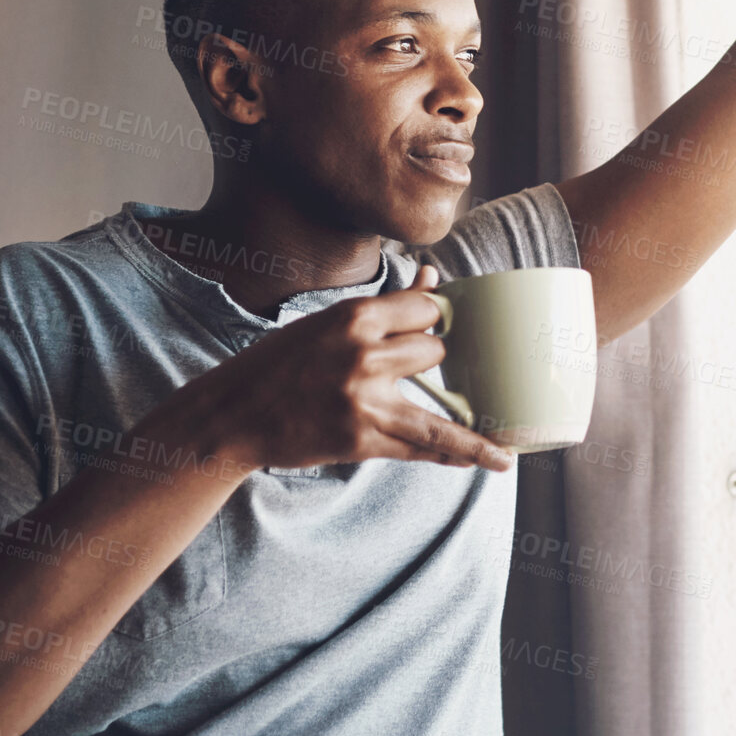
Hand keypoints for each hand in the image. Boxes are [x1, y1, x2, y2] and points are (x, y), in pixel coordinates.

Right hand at [165, 263, 515, 472]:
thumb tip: (433, 276)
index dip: (438, 318)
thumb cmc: (278, 364)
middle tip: (425, 370)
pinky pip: (420, 447)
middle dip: (436, 361)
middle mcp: (362, 355)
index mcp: (353, 317)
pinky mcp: (360, 439)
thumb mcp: (325, 323)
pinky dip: (454, 455)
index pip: (426, 308)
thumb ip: (384, 308)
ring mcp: (363, 401)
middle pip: (435, 352)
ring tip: (503, 450)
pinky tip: (484, 460)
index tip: (442, 325)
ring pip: (438, 410)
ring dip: (470, 429)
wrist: (232, 416)